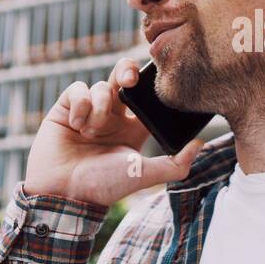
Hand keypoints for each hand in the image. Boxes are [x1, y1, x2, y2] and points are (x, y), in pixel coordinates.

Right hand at [22, 57, 203, 205]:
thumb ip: (174, 164)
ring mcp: (89, 110)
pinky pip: (77, 89)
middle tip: (129, 80)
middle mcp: (112, 116)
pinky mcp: (66, 108)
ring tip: (91, 131)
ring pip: (101, 86)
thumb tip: (200, 145)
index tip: (155, 84)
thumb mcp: (144, 174)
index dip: (150, 86)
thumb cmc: (103, 186)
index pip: (146, 96)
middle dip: (127, 71)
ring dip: (99, 105)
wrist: (64, 192)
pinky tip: (76, 124)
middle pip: (124, 76)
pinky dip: (80, 104)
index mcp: (132, 127)